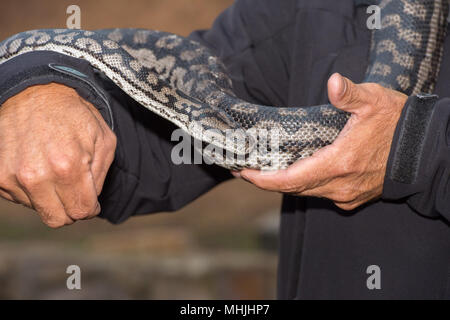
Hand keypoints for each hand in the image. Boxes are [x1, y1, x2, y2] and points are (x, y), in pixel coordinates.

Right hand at [0, 83, 115, 226]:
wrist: (34, 91)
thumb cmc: (74, 114)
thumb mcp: (103, 139)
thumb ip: (101, 177)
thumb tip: (91, 201)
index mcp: (67, 168)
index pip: (82, 212)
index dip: (90, 208)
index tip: (90, 199)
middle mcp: (36, 176)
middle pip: (58, 219)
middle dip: (71, 208)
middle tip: (74, 190)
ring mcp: (12, 176)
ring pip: (38, 209)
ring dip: (49, 196)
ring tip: (53, 167)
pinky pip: (19, 198)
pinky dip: (31, 188)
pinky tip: (36, 164)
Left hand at [234, 73, 407, 209]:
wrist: (424, 151)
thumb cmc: (398, 125)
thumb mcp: (374, 101)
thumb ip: (349, 94)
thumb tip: (333, 82)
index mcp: (338, 164)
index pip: (289, 180)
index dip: (263, 180)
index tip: (244, 173)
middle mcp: (339, 186)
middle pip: (293, 188)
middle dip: (267, 180)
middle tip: (247, 168)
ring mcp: (346, 195)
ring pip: (306, 192)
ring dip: (285, 183)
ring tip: (265, 169)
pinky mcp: (353, 198)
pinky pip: (321, 193)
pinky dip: (304, 185)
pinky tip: (296, 172)